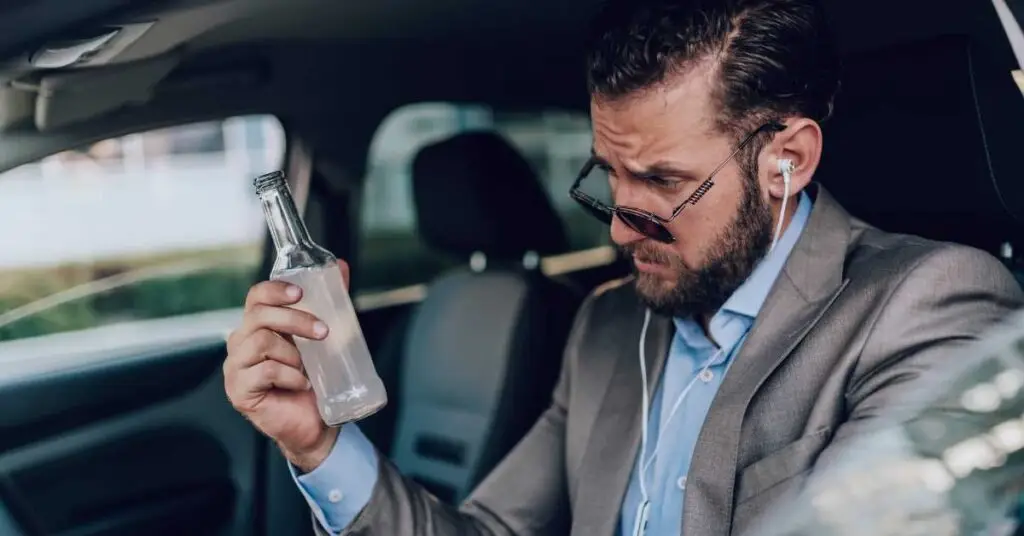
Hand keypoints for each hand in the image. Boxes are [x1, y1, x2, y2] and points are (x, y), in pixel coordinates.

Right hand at [224, 260, 350, 471]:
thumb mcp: (324, 338)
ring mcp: (236, 368)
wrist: (316, 424)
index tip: (301, 293)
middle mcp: (241, 343)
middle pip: (259, 316)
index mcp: (258, 326)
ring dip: (293, 353)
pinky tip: (301, 383)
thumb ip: (329, 303)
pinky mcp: (239, 391)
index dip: (275, 290)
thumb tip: (340, 266)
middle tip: (323, 332)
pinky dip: (290, 376)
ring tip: (308, 368)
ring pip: (261, 341)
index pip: (256, 297)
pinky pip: (264, 371)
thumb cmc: (316, 380)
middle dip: (295, 320)